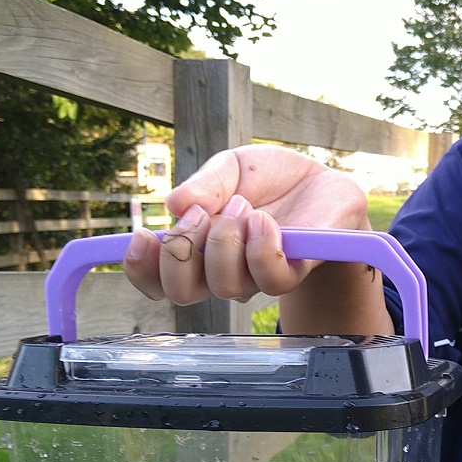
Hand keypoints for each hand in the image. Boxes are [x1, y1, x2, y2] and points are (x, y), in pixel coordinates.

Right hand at [123, 145, 370, 305]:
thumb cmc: (270, 180)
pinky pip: (270, 279)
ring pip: (225, 287)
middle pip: (183, 294)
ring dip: (225, 241)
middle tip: (202, 214)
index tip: (140, 236)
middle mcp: (224, 271)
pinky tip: (264, 220)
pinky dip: (260, 247)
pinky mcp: (294, 271)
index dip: (141, 270)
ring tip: (244, 206)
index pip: (158, 281)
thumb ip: (205, 184)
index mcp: (198, 250)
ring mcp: (258, 276)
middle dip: (182, 252)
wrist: (321, 179)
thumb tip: (174, 205)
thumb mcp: (230, 167)